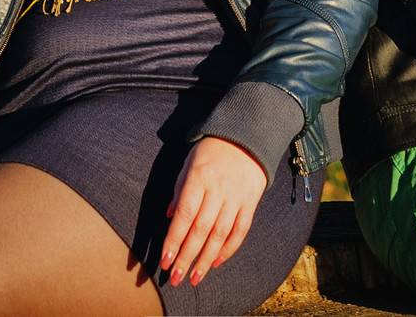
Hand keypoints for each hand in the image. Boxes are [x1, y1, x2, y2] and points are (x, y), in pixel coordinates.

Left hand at [160, 136, 267, 286]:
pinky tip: (216, 262)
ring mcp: (236, 198)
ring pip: (220, 234)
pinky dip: (229, 248)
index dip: (174, 240)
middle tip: (175, 279)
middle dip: (186, 257)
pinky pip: (240, 230)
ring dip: (206, 259)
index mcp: (198, 179)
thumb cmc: (210, 151)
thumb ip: (179, 191)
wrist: (246, 137)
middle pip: (201, 230)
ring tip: (194, 278)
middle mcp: (218, 190)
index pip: (184, 215)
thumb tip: (169, 218)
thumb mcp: (189, 164)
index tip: (164, 260)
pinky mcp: (250, 203)